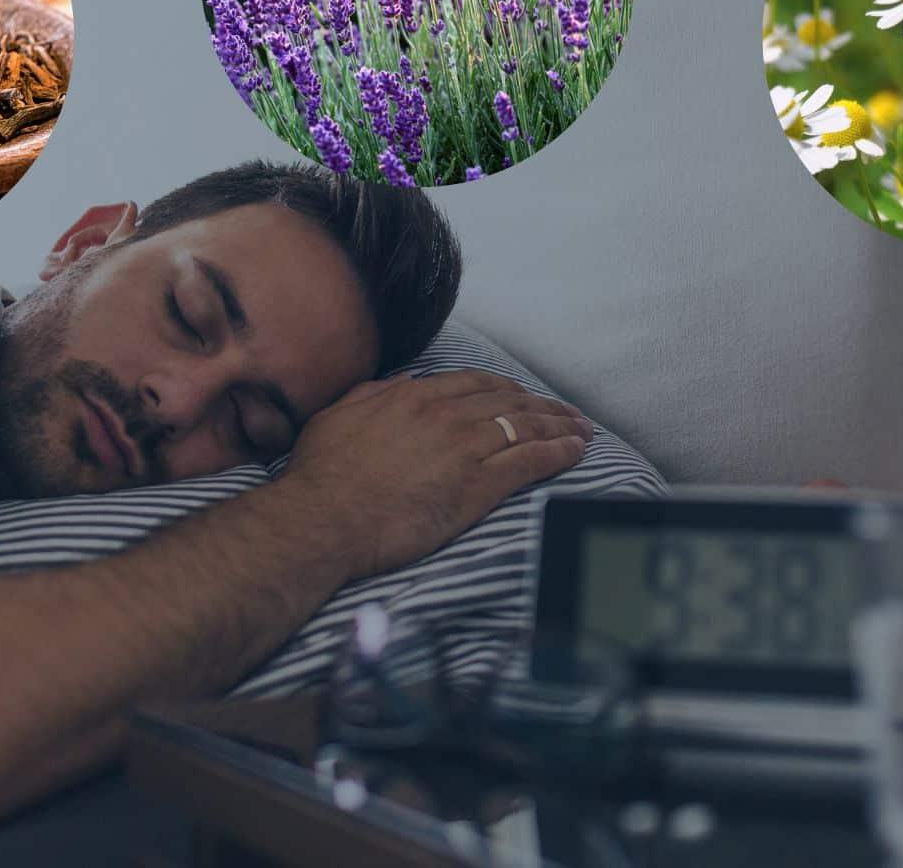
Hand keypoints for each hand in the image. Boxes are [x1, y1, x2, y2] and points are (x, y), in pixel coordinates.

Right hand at [275, 370, 591, 579]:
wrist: (321, 520)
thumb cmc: (320, 477)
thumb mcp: (336, 418)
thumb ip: (369, 396)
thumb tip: (397, 384)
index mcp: (410, 397)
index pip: (473, 383)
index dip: (505, 388)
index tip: (521, 395)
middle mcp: (443, 415)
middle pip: (507, 400)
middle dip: (542, 405)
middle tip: (565, 413)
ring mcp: (462, 449)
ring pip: (525, 426)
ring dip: (559, 425)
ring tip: (581, 429)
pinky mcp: (476, 487)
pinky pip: (530, 461)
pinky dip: (558, 452)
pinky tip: (576, 450)